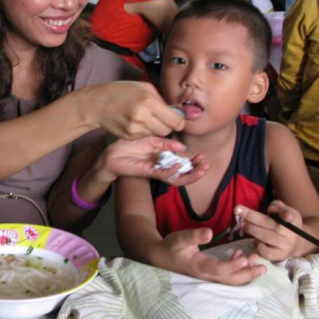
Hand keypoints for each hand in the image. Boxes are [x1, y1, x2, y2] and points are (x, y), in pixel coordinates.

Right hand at [88, 81, 185, 139]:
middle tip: (159, 117)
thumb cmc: (120, 91)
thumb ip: (161, 99)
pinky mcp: (129, 136)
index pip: (175, 121)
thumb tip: (176, 111)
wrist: (96, 103)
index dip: (179, 121)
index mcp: (149, 101)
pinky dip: (144, 131)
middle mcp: (143, 116)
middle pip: (167, 130)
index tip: (177, 119)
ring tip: (145, 118)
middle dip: (167, 125)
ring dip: (155, 128)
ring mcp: (135, 128)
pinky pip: (145, 137)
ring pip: (156, 134)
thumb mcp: (143, 87)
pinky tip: (135, 122)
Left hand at [93, 137, 208, 184]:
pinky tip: (179, 164)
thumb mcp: (151, 140)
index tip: (202, 157)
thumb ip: (166, 144)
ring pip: (176, 179)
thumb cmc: (130, 145)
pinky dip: (172, 171)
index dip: (195, 163)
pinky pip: (162, 175)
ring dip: (190, 175)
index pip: (184, 165)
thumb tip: (183, 148)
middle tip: (206, 165)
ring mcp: (156, 171)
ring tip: (200, 169)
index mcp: (164, 160)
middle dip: (197, 171)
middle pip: (184, 175)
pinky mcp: (147, 172)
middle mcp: (162, 167)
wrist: (112, 152)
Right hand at [160, 228, 266, 284]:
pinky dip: (237, 269)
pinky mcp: (209, 274)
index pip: (220, 270)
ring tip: (259, 264)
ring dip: (246, 273)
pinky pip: (226, 276)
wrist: (160, 258)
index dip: (234, 265)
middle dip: (247, 274)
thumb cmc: (170, 247)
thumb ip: (194, 236)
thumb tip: (209, 232)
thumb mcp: (179, 238)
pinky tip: (241, 257)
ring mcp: (208, 276)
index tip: (246, 257)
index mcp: (199, 266)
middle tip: (263, 267)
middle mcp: (206, 275)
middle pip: (230, 279)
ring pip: (230, 279)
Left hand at [236, 201, 302, 260]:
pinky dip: (257, 245)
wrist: (298, 244)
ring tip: (242, 224)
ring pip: (265, 237)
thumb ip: (278, 206)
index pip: (291, 215)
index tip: (286, 215)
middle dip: (251, 217)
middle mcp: (291, 233)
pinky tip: (255, 240)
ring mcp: (285, 246)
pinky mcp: (279, 256)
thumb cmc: (287, 223)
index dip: (286, 214)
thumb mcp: (287, 211)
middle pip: (269, 224)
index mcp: (293, 219)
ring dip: (251, 229)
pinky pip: (265, 252)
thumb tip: (271, 208)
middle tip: (237, 210)